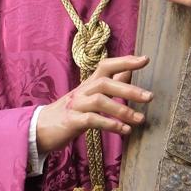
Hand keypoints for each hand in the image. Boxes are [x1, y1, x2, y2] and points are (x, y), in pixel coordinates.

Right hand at [36, 55, 151, 156]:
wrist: (40, 128)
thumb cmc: (71, 112)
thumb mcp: (89, 96)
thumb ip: (109, 85)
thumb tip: (128, 73)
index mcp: (88, 84)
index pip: (106, 66)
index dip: (125, 61)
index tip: (145, 59)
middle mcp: (82, 91)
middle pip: (105, 83)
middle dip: (129, 89)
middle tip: (150, 97)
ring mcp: (75, 105)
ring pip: (99, 100)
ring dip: (122, 109)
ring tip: (140, 119)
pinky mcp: (71, 121)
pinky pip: (91, 120)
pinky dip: (110, 124)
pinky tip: (124, 130)